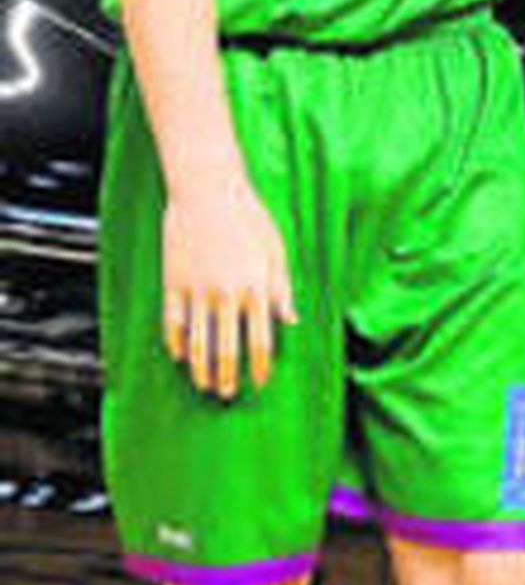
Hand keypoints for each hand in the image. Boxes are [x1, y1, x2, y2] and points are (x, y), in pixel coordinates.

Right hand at [162, 174, 297, 397]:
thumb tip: (291, 322)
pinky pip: (173, 322)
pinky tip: (179, 356)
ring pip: (197, 342)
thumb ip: (282, 289)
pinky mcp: (173, 282)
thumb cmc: (248, 216)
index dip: (260, 367)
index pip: (261, 340)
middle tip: (227, 395)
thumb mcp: (276, 251)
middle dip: (227, 377)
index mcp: (256, 287)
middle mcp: (226, 293)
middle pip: (226, 349)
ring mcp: (197, 289)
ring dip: (201, 369)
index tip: (259, 383)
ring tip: (203, 385)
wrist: (207, 189)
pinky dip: (176, 342)